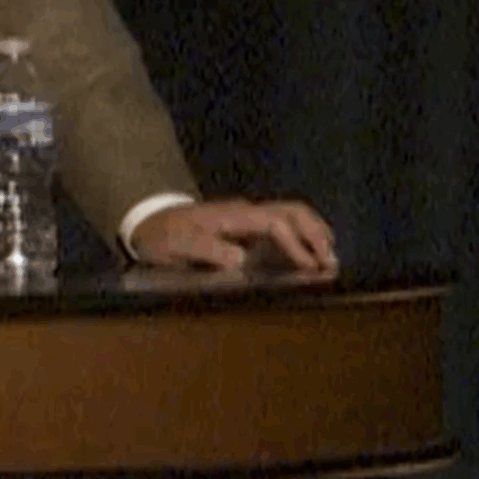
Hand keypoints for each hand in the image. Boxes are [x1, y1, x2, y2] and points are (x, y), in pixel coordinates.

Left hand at [130, 199, 337, 273]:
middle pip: (291, 211)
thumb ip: (207, 250)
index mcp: (232, 216)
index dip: (295, 244)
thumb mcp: (177, 245)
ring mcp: (248, 217)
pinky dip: (303, 236)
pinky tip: (311, 255)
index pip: (274, 223)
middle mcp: (245, 212)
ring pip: (291, 214)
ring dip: (313, 233)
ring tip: (329, 258)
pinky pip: (283, 224)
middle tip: (331, 261)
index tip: (310, 266)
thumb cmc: (163, 237)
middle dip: (315, 233)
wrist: (148, 223)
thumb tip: (242, 259)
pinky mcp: (247, 226)